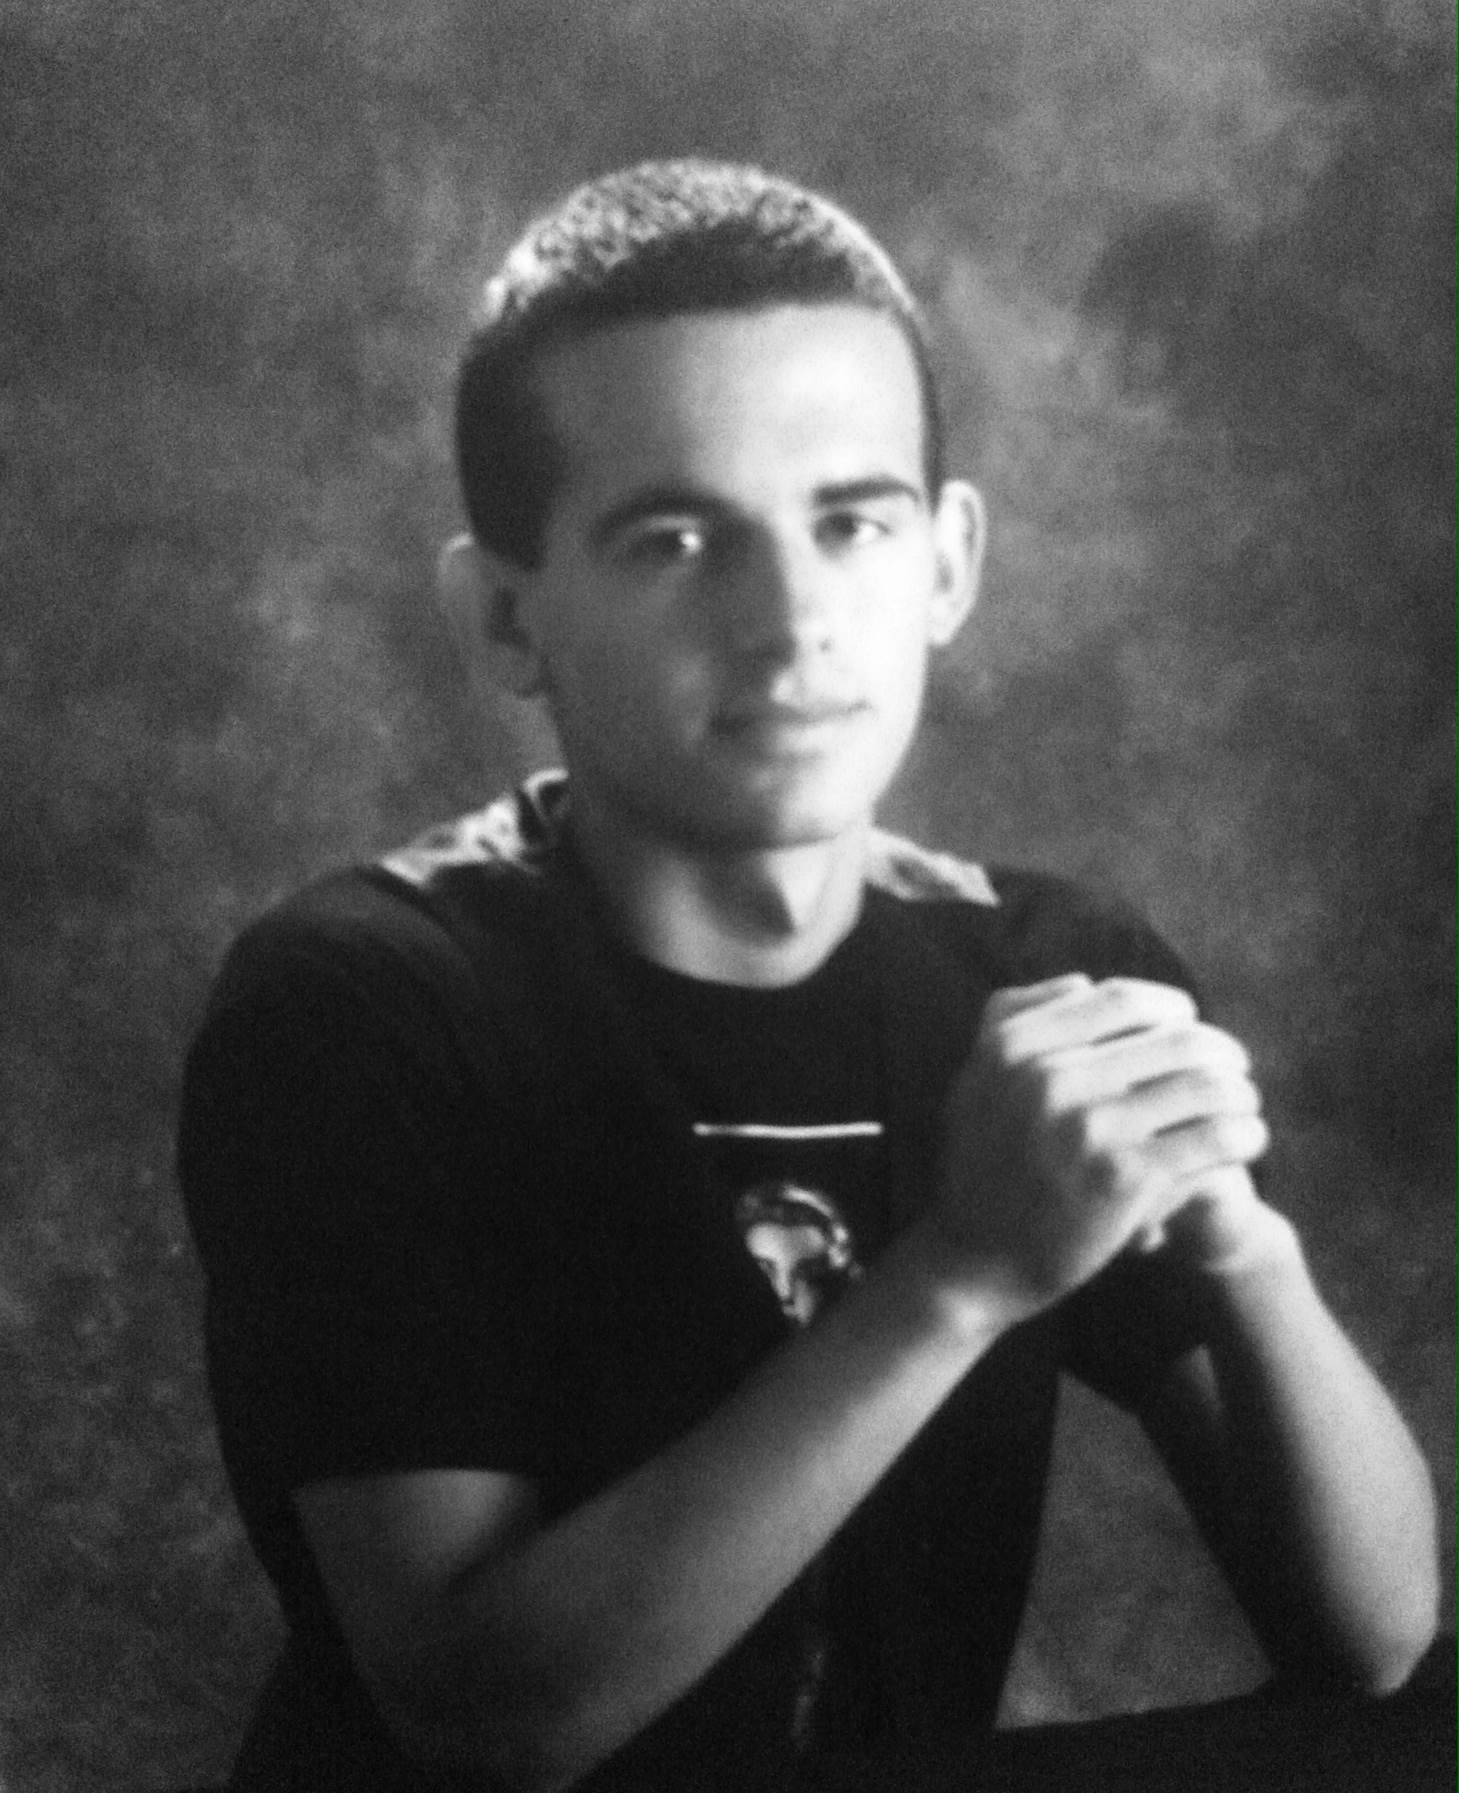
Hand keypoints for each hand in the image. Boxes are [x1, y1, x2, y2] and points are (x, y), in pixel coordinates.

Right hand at [932, 974, 1268, 1321]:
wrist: (973, 1261)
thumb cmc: (983, 1166)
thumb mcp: (976, 1077)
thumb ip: (1014, 1019)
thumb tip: (1084, 982)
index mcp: (1015, 1044)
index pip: (1122, 999)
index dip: (1171, 1007)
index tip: (1189, 1026)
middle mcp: (1050, 1077)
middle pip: (1175, 1037)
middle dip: (1220, 1050)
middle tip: (1235, 1069)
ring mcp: (1089, 1126)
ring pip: (1206, 1083)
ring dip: (1240, 1093)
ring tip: (1244, 1107)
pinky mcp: (1124, 1178)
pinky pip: (1214, 1137)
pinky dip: (1244, 1134)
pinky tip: (1246, 1140)